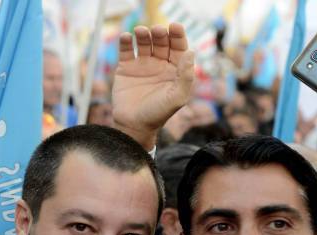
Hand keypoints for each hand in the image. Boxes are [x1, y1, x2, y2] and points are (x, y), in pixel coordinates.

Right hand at [113, 23, 194, 150]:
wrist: (134, 126)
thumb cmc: (158, 114)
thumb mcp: (177, 98)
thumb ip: (185, 76)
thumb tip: (191, 52)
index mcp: (174, 70)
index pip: (178, 47)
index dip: (178, 35)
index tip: (174, 26)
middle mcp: (159, 65)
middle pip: (161, 42)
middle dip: (160, 34)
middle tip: (157, 30)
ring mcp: (142, 65)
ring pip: (144, 43)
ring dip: (143, 34)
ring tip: (140, 31)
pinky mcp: (126, 68)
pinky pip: (126, 50)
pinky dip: (126, 42)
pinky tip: (127, 37)